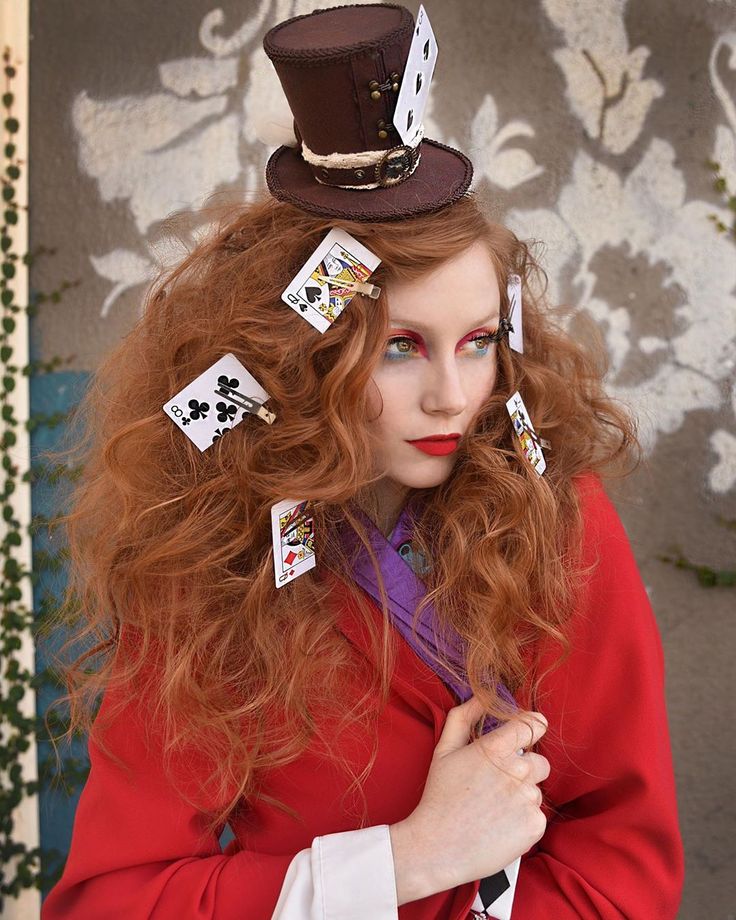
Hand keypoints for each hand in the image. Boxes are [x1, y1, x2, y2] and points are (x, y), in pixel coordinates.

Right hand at [389, 696, 548, 904]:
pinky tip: (501, 826)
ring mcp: (527, 799)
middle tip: (499, 783)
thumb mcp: (444, 750)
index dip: (533, 726)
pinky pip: (537, 816)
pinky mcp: (535, 826)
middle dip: (525, 768)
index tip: (528, 732)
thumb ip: (463, 717)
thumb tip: (481, 697)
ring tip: (494, 809)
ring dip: (521, 796)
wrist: (438, 848)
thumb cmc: (440, 797)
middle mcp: (517, 770)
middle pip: (540, 761)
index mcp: (495, 748)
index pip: (532, 725)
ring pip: (536, 790)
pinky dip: (523, 820)